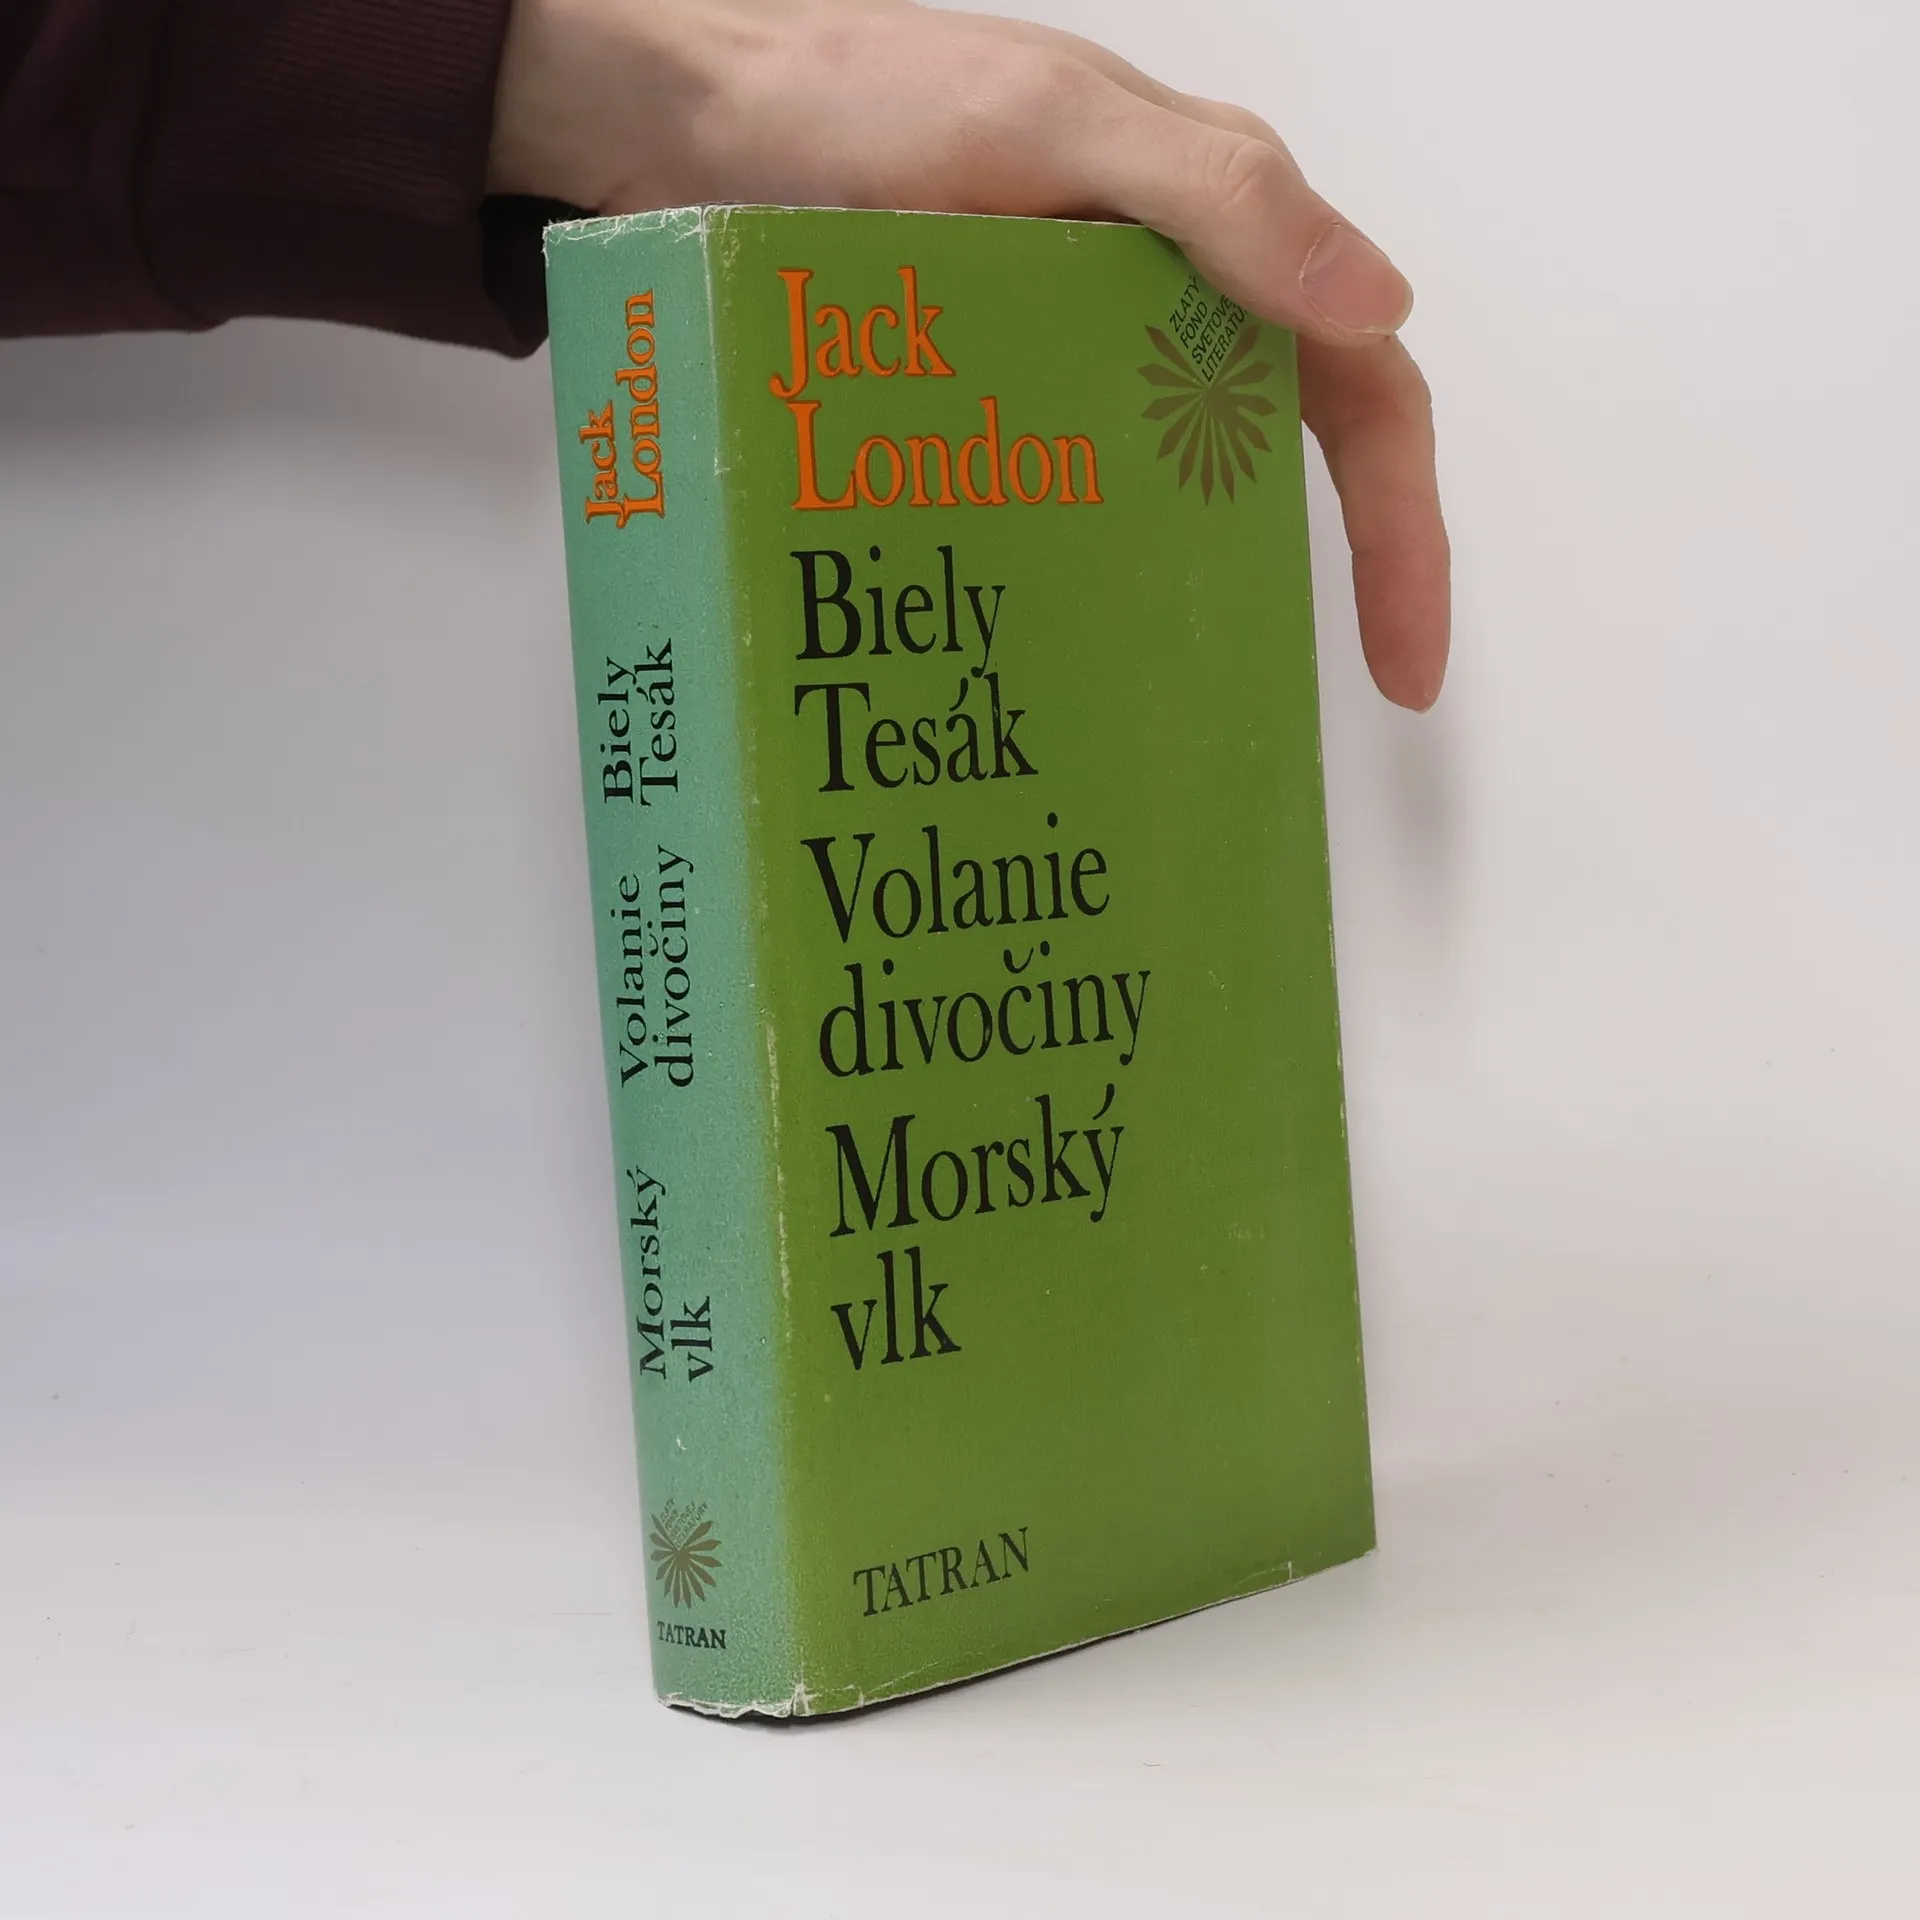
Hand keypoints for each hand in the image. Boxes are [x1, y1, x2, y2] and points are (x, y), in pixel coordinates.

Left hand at [491, 0, 1448, 707]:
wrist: (681, 120)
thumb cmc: (861, 97)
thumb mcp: (1052, 127)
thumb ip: (1216, 198)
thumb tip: (1378, 309)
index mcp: (1210, 235)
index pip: (1356, 392)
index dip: (1399, 532)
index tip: (1402, 666)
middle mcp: (1151, 308)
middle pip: (1275, 458)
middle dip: (1313, 585)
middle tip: (1288, 717)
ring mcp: (1062, 364)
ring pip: (1166, 493)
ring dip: (1189, 589)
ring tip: (1170, 709)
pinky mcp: (980, 405)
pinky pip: (1058, 500)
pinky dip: (1073, 570)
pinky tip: (1053, 646)